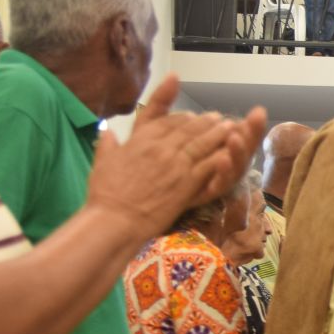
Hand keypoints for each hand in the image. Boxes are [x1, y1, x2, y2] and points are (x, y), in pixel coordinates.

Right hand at [89, 76, 268, 241]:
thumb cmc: (106, 195)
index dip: (182, 117)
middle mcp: (160, 147)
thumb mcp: (101, 162)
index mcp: (140, 140)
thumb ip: (107, 144)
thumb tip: (106, 132)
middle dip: (205, 122)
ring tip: (230, 127)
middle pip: (188, 128)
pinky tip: (232, 151)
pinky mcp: (188, 182)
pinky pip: (209, 164)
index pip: (166, 121)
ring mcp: (176, 163)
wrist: (116, 218)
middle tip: (218, 118)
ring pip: (202, 142)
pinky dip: (222, 155)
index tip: (192, 115)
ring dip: (218, 133)